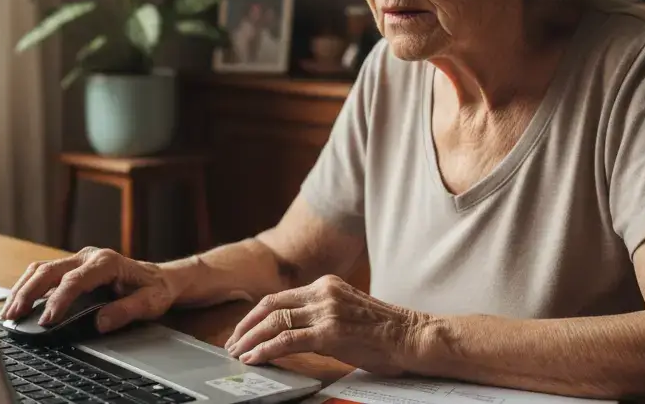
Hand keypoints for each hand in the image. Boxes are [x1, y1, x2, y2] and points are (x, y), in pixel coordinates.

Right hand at [0, 247, 179, 333]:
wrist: (159, 278)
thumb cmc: (154, 289)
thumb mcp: (150, 302)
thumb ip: (127, 311)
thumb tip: (101, 322)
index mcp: (107, 262)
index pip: (75, 280)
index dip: (58, 300)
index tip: (46, 320)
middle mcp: (89, 256)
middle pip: (50, 270)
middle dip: (28, 293)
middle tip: (13, 317)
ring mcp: (79, 259)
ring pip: (42, 268)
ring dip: (22, 289)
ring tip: (8, 313)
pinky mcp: (72, 266)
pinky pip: (44, 271)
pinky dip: (27, 285)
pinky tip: (17, 302)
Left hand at [224, 275, 424, 374]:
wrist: (412, 335)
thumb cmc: (385, 330)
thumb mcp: (348, 309)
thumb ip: (323, 312)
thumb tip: (295, 328)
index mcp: (326, 285)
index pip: (280, 296)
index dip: (256, 314)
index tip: (243, 329)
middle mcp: (323, 293)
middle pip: (271, 305)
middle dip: (246, 325)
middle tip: (232, 343)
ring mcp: (326, 312)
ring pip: (275, 322)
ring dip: (250, 339)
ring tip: (238, 353)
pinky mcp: (330, 333)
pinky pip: (287, 340)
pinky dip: (265, 350)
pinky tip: (254, 359)